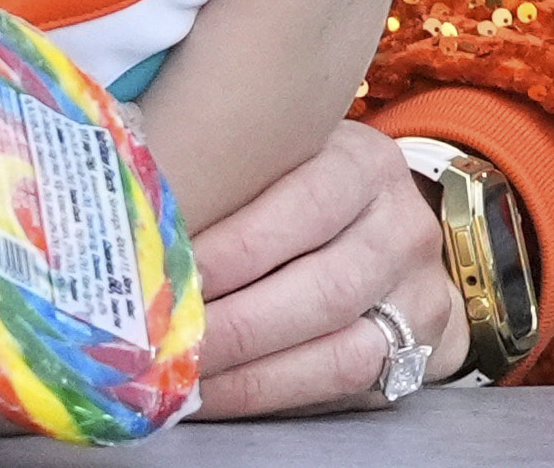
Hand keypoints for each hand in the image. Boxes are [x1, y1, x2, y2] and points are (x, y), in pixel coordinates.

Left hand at [188, 117, 461, 416]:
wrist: (389, 232)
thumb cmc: (303, 189)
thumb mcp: (281, 159)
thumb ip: (232, 177)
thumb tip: (135, 210)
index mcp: (365, 164)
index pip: (305, 204)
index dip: (235, 246)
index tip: (169, 271)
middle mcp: (401, 227)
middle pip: (323, 289)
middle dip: (234, 325)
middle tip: (162, 341)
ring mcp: (417, 294)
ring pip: (340, 351)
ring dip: (250, 373)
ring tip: (183, 376)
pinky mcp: (418, 351)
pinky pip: (344, 386)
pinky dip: (272, 395)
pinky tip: (217, 393)